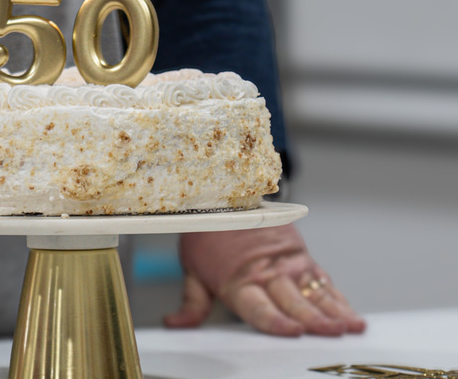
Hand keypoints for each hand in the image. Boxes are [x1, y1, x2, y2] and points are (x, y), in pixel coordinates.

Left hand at [164, 223, 365, 335]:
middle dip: (314, 320)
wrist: (223, 192)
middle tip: (332, 334)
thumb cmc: (207, 231)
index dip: (276, 321)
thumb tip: (176, 324)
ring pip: (313, 292)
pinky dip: (338, 299)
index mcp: (237, 281)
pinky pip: (322, 281)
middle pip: (292, 302)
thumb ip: (192, 303)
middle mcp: (266, 273)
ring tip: (351, 327)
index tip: (293, 331)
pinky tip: (351, 315)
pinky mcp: (300, 256)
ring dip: (334, 311)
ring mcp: (287, 264)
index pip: (259, 307)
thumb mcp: (191, 267)